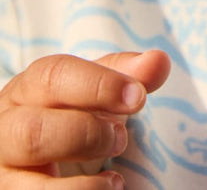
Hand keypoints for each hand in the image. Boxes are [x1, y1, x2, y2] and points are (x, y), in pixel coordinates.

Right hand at [0, 50, 170, 187]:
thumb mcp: (97, 89)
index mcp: (26, 89)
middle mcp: (6, 130)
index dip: (99, 85)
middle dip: (87, 134)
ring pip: (27, 186)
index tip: (138, 97)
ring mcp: (3, 173)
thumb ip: (127, 73)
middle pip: (35, 131)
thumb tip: (159, 60)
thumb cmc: (70, 112)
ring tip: (114, 178)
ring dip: (80, 186)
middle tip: (121, 138)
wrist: (41, 154)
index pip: (52, 76)